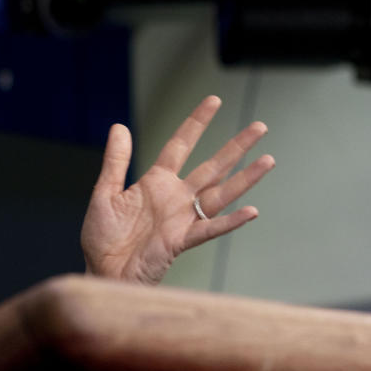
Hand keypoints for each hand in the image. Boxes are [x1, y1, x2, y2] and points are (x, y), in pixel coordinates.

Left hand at [80, 96, 274, 284]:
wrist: (102, 270)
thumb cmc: (103, 237)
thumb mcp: (104, 192)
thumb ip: (115, 161)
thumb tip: (119, 126)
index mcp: (155, 183)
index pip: (179, 146)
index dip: (196, 124)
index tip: (214, 101)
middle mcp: (174, 197)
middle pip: (211, 166)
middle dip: (235, 147)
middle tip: (260, 126)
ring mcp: (181, 218)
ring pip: (220, 193)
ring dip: (245, 178)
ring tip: (269, 160)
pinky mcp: (181, 241)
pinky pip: (210, 229)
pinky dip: (230, 221)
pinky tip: (251, 211)